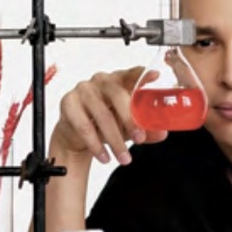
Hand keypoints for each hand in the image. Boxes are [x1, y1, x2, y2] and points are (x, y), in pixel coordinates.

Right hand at [52, 66, 167, 164]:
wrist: (77, 135)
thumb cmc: (106, 123)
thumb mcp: (129, 126)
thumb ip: (146, 128)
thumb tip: (162, 132)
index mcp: (119, 80)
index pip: (132, 74)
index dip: (142, 75)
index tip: (155, 76)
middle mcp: (101, 81)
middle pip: (117, 95)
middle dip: (131, 120)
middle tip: (140, 139)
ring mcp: (83, 90)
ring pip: (102, 115)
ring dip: (115, 140)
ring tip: (124, 158)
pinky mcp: (68, 103)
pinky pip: (84, 126)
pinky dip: (96, 145)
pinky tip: (104, 156)